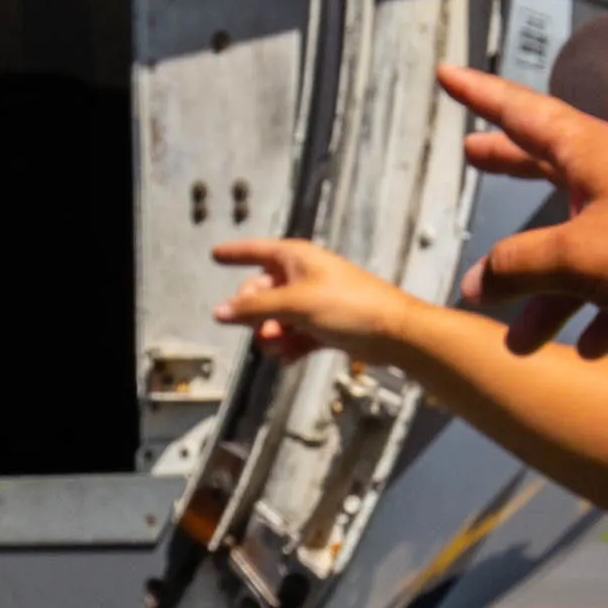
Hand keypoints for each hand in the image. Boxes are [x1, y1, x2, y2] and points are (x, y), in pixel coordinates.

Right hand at [210, 232, 430, 370]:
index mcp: (296, 258)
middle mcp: (303, 275)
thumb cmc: (349, 306)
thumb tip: (220, 312)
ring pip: (275, 317)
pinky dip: (289, 346)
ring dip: (272, 335)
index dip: (234, 253)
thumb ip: (255, 308)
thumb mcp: (295, 304)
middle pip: (260, 292)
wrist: (392, 333)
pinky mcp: (323, 325)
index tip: (215, 254)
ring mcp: (313, 301)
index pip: (256, 250)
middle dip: (255, 314)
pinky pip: (294, 335)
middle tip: (263, 329)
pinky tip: (290, 357)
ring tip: (280, 346)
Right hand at [438, 64, 607, 351]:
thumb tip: (476, 282)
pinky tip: (595, 350)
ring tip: (519, 340)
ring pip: (586, 246)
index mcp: (592, 152)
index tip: (447, 72)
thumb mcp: (581, 256)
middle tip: (472, 157)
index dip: (479, 94)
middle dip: (509, 167)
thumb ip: (521, 267)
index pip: (521, 112)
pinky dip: (606, 311)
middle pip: (552, 165)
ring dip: (550, 292)